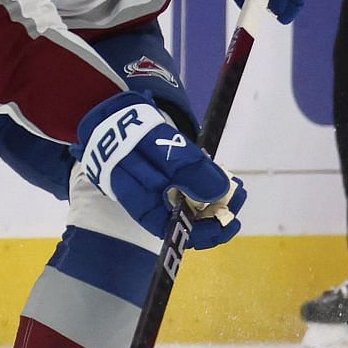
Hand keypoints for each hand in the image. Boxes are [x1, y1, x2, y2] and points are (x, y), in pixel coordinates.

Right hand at [79, 93, 244, 248]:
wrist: (109, 114)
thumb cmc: (128, 132)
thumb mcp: (159, 147)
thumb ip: (187, 169)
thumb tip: (219, 194)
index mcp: (144, 206)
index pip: (179, 232)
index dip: (208, 233)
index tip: (232, 220)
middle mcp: (150, 206)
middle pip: (187, 221)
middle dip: (217, 211)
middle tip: (239, 191)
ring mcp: (154, 194)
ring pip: (189, 206)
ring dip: (213, 197)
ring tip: (232, 182)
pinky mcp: (160, 181)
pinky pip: (185, 191)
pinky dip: (202, 184)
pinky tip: (213, 172)